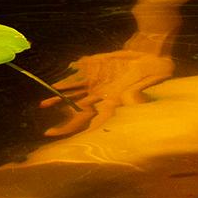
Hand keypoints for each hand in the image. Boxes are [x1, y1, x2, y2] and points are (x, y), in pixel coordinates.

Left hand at [40, 48, 175, 136]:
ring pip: (74, 97)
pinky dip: (64, 84)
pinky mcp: (94, 73)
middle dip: (65, 125)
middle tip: (49, 133)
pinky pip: (76, 80)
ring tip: (43, 105)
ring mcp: (97, 86)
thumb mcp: (149, 82)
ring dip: (59, 101)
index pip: (98, 122)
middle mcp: (103, 98)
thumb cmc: (153, 73)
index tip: (76, 141)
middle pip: (81, 115)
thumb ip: (136, 93)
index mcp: (115, 104)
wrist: (150, 56)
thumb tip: (127, 100)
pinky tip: (52, 87)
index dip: (85, 132)